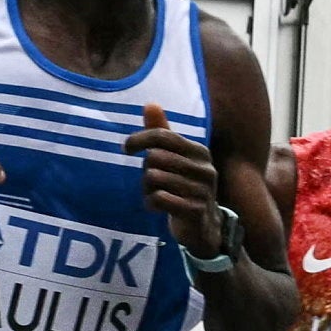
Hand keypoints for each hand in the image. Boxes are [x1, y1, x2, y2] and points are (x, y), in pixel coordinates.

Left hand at [133, 107, 233, 256]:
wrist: (204, 227)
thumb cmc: (184, 187)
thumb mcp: (176, 159)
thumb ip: (162, 133)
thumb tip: (150, 104)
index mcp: (199, 151)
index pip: (163, 136)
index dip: (140, 139)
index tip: (126, 148)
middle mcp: (204, 168)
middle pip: (155, 157)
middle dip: (145, 171)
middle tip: (151, 182)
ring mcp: (202, 190)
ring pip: (154, 178)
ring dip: (147, 189)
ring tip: (154, 195)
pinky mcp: (196, 210)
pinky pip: (160, 199)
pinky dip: (151, 203)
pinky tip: (156, 207)